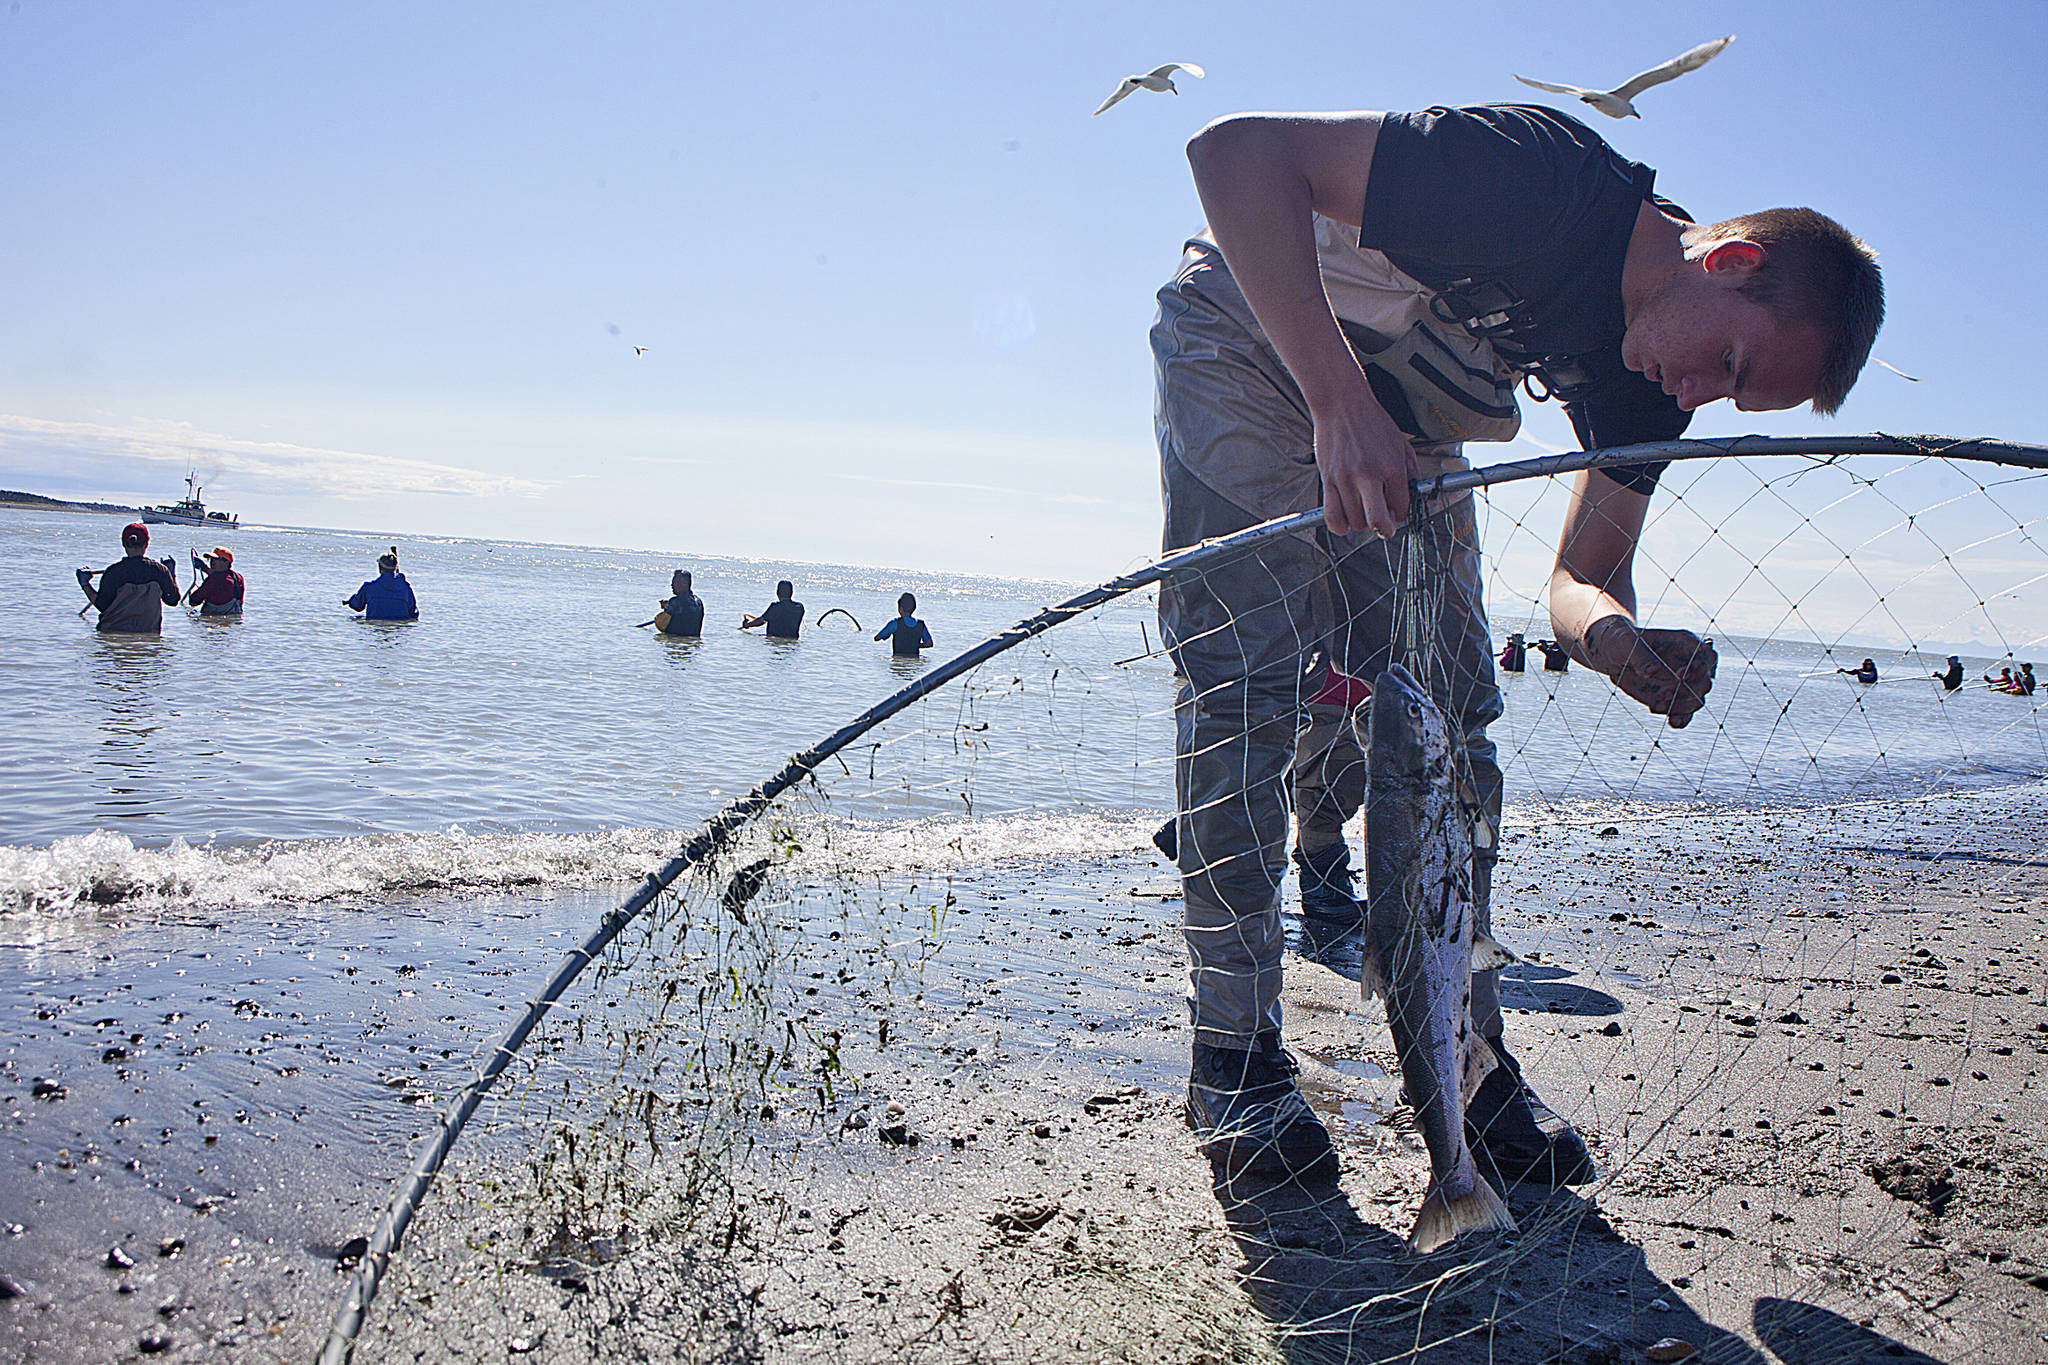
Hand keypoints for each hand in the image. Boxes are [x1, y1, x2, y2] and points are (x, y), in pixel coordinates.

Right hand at [1311, 391, 1416, 537]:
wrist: (1341, 403)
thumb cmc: (1371, 420)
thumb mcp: (1401, 443)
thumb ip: (1410, 470)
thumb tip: (1415, 493)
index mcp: (1392, 467)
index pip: (1401, 507)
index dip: (1401, 515)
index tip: (1396, 512)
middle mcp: (1369, 475)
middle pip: (1378, 521)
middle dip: (1384, 529)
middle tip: (1384, 526)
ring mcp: (1346, 479)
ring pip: (1355, 521)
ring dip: (1361, 523)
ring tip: (1363, 511)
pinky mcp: (1328, 479)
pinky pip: (1332, 515)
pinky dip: (1339, 526)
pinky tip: (1344, 523)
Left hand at [1591, 620, 1715, 728]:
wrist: (1614, 656)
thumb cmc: (1622, 642)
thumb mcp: (1627, 643)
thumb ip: (1641, 656)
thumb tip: (1653, 671)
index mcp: (1684, 643)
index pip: (1706, 656)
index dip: (1699, 668)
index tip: (1679, 675)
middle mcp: (1689, 663)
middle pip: (1704, 682)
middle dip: (1687, 691)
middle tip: (1661, 694)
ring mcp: (1683, 683)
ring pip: (1696, 700)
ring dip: (1680, 707)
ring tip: (1655, 705)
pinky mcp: (1673, 698)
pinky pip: (1686, 713)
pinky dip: (1681, 719)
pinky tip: (1671, 722)